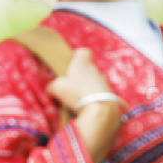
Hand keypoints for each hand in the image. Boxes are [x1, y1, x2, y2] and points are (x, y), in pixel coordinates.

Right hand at [46, 48, 123, 162]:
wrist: (100, 109)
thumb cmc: (76, 93)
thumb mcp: (57, 88)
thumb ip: (53, 86)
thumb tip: (51, 89)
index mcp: (83, 63)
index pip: (83, 52)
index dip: (78, 56)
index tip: (73, 63)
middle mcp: (96, 70)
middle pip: (88, 69)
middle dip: (81, 77)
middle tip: (72, 87)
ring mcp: (105, 82)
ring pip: (95, 82)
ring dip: (88, 89)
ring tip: (79, 100)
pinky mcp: (110, 95)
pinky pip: (100, 95)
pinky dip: (95, 99)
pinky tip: (88, 107)